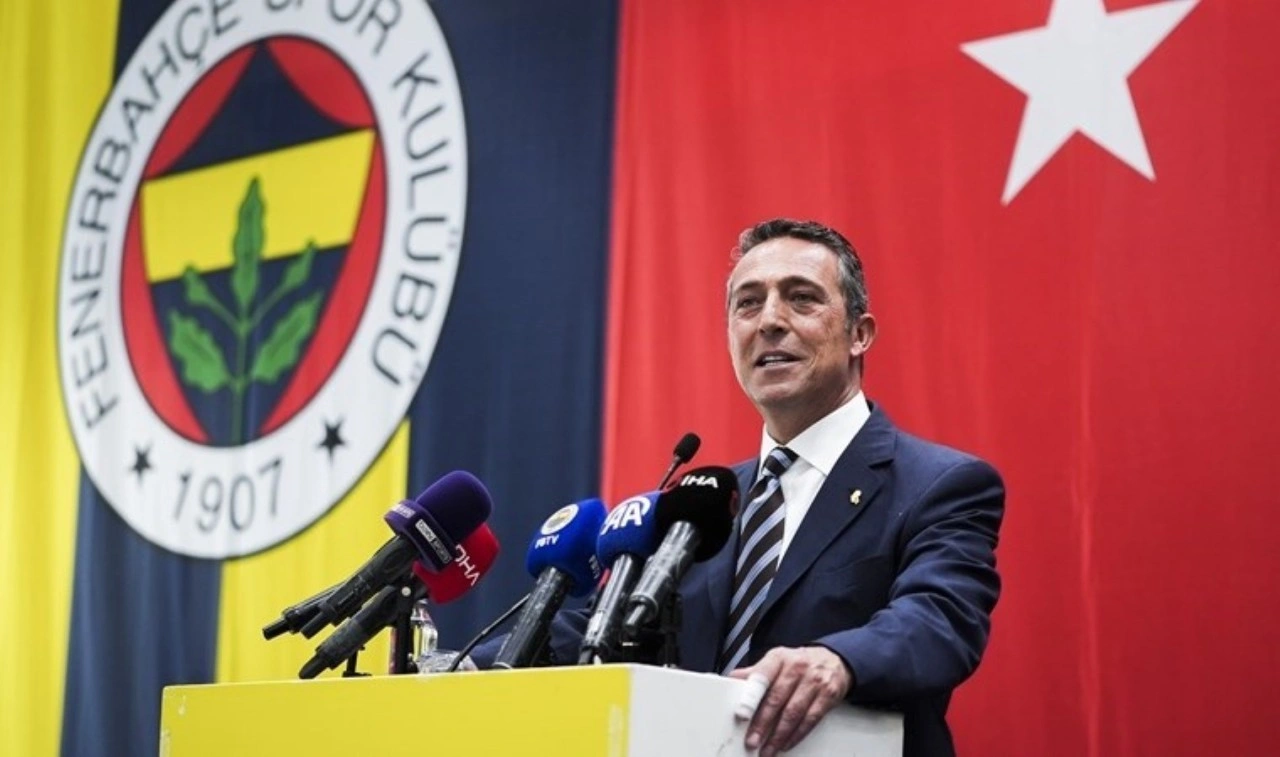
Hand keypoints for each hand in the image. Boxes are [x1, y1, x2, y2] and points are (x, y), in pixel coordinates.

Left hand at [729, 646, 852, 755]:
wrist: (834, 659)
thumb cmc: (799, 662)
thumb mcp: (776, 660)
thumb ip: (756, 672)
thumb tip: (733, 679)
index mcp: (779, 658)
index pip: (761, 677)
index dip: (751, 696)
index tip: (741, 714)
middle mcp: (796, 667)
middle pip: (776, 699)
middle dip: (762, 724)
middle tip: (752, 741)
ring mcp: (814, 681)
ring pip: (793, 713)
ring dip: (778, 735)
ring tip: (767, 749)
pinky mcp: (828, 695)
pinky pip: (811, 719)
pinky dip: (797, 734)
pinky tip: (786, 743)